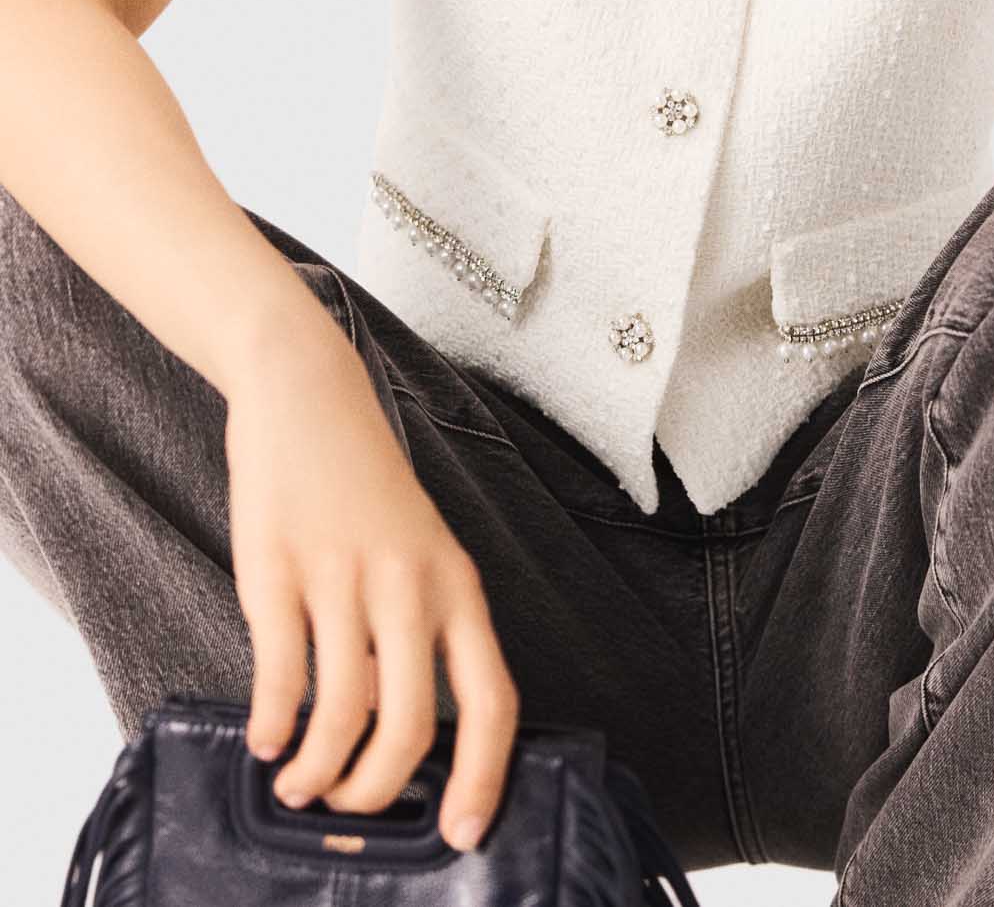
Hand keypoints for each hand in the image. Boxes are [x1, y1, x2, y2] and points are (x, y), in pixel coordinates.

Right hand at [225, 335, 518, 852]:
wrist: (310, 396)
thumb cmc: (365, 484)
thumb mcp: (421, 551)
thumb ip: (422, 630)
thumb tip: (404, 732)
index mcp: (458, 584)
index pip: (492, 699)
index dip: (484, 777)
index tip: (462, 832)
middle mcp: (411, 584)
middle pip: (413, 726)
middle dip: (377, 792)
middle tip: (350, 810)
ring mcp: (345, 577)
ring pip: (343, 712)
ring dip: (318, 771)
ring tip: (299, 784)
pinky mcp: (280, 570)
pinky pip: (281, 674)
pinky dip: (272, 726)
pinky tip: (267, 741)